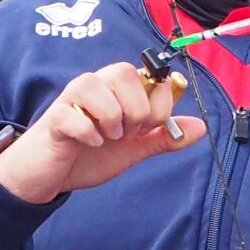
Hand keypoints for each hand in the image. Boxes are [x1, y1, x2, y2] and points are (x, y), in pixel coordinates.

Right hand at [0, 62, 201, 205]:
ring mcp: (72, 99)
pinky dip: (89, 134)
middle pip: (125, 72)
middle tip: (127, 133)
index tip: (148, 128)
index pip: (151, 76)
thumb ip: (164, 138)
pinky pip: (76, 116)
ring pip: (100, 86)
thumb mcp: (133, 150)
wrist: (47, 176)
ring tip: (107, 137)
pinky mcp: (54, 118)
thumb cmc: (88, 155)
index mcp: (118, 89)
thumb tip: (201, 127)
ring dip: (112, 119)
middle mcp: (96, 85)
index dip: (159, 104)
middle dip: (137, 109)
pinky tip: (89, 144)